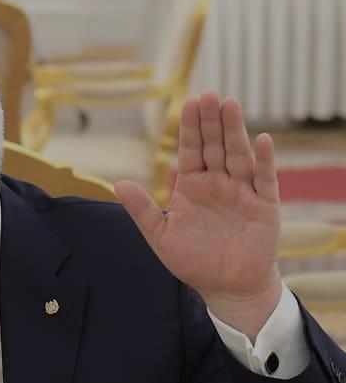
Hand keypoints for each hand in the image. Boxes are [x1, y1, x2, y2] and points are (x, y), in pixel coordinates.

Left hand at [116, 91, 281, 339]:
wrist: (225, 288)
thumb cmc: (193, 261)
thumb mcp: (161, 236)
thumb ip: (143, 210)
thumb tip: (119, 184)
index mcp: (192, 187)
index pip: (190, 150)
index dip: (190, 128)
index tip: (188, 103)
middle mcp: (217, 183)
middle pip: (214, 145)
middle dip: (210, 121)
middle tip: (208, 94)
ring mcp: (242, 191)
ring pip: (238, 155)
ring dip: (234, 130)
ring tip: (230, 104)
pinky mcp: (264, 205)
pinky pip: (264, 179)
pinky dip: (264, 160)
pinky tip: (262, 139)